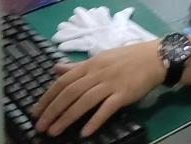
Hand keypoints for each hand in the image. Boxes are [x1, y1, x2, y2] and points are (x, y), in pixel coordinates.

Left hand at [32, 40, 163, 137]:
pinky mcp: (124, 94)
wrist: (155, 58)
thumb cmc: (127, 58)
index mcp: (91, 63)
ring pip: (84, 101)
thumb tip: (56, 68)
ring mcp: (111, 83)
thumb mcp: (100, 58)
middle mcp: (98, 72)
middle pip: (70, 92)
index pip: (64, 80)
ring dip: (67, 117)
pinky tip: (85, 132)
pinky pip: (107, 108)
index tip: (36, 112)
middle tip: (40, 126)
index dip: (48, 97)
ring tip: (54, 131)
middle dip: (53, 110)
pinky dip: (95, 120)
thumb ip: (78, 66)